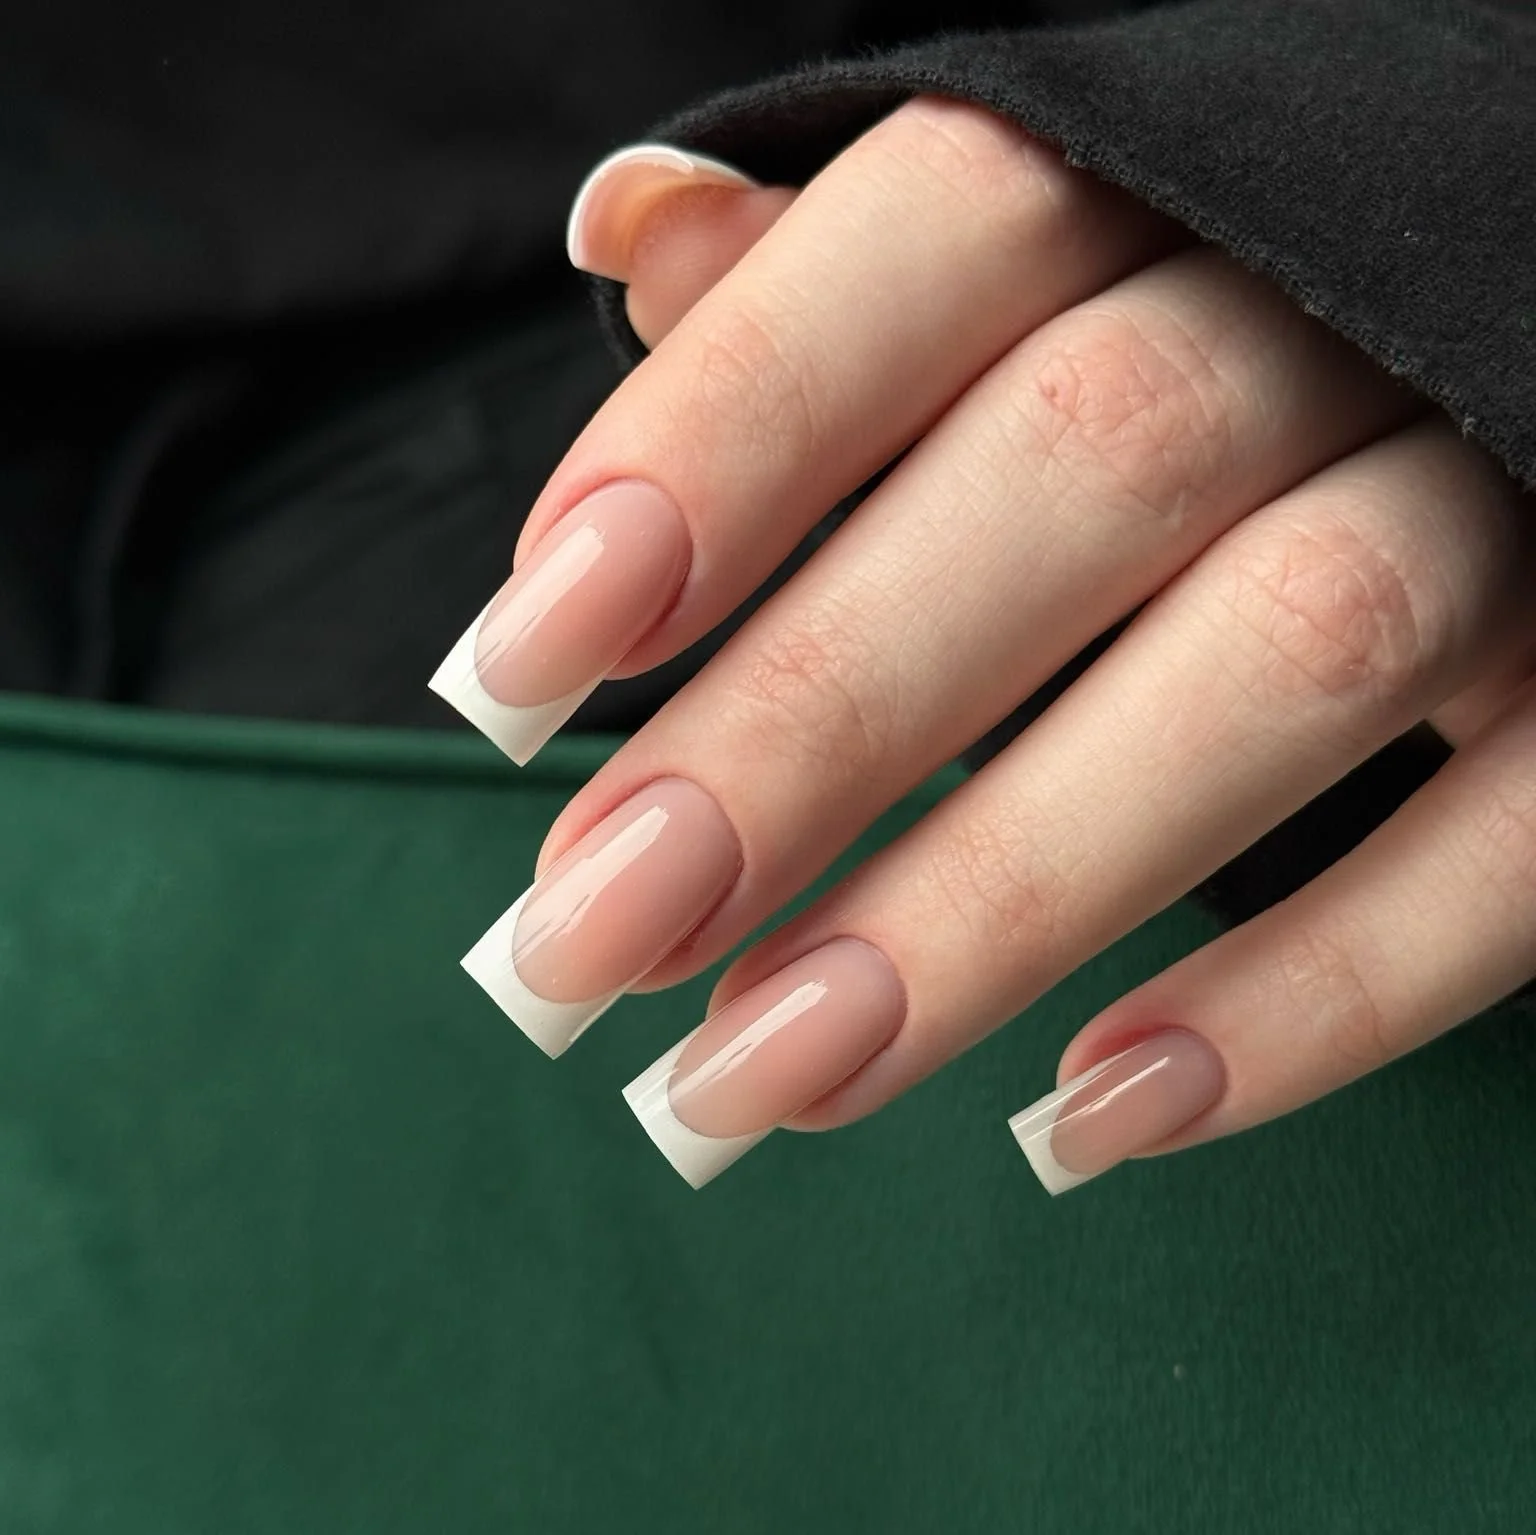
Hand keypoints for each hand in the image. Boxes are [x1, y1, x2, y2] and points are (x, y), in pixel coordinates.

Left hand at [434, 99, 1535, 1190]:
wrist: (1493, 347)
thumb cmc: (1196, 333)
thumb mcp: (1024, 271)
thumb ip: (830, 277)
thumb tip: (626, 232)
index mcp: (1169, 181)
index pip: (935, 239)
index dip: (722, 443)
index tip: (520, 661)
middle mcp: (1352, 302)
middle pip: (1086, 471)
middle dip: (813, 727)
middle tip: (593, 937)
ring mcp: (1519, 482)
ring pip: (1289, 660)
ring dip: (999, 901)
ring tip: (772, 1070)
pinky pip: (1511, 853)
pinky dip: (1310, 1000)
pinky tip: (1090, 1112)